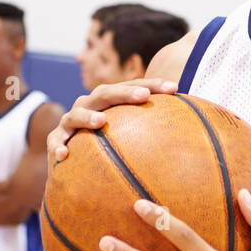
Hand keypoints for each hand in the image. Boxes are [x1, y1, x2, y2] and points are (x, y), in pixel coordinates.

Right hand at [46, 78, 177, 166]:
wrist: (76, 166)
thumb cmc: (111, 146)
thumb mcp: (133, 137)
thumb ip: (157, 132)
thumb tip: (195, 131)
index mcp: (110, 101)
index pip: (132, 88)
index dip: (152, 84)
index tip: (174, 88)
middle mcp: (89, 106)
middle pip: (104, 93)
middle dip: (123, 92)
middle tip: (143, 97)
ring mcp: (70, 122)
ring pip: (76, 114)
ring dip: (87, 116)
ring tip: (100, 121)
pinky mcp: (56, 141)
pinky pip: (55, 142)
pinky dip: (58, 146)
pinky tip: (64, 155)